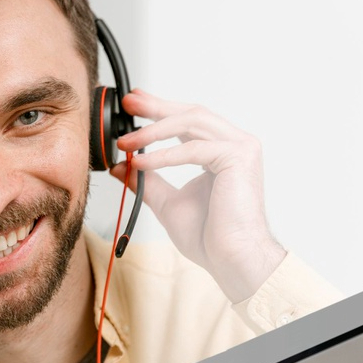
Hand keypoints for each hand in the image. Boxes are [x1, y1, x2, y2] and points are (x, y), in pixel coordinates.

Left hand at [114, 90, 286, 302]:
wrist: (231, 258)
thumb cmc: (210, 237)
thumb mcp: (168, 202)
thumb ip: (148, 181)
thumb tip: (121, 166)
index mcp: (223, 152)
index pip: (190, 121)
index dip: (160, 109)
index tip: (133, 104)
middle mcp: (236, 145)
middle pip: (192, 113)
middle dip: (156, 107)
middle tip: (127, 103)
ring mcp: (241, 148)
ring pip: (193, 122)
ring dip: (155, 129)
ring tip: (127, 140)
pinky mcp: (238, 158)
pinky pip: (193, 149)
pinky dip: (164, 154)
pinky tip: (141, 161)